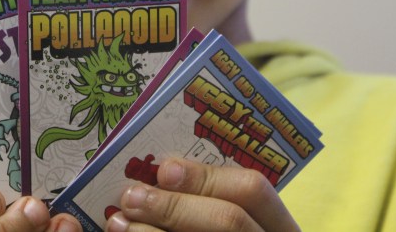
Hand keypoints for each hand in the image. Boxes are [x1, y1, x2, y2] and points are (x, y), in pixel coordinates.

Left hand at [105, 158, 299, 231]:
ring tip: (118, 224)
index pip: (252, 190)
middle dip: (174, 206)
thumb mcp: (224, 220)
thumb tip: (160, 175)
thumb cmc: (211, 228)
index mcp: (277, 227)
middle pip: (230, 220)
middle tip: (130, 197)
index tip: (164, 170)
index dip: (206, 177)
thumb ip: (202, 202)